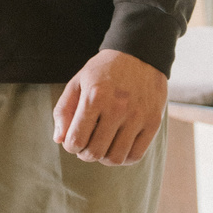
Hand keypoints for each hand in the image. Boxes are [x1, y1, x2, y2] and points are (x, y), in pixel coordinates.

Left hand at [53, 49, 166, 165]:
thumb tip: (59, 140)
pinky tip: (118, 146)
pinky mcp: (153, 122)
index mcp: (95, 97)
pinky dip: (123, 158)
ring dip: (104, 158)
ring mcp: (138, 116)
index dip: (71, 146)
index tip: (73, 140)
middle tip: (86, 145)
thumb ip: (64, 110)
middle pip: (95, 152)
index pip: (76, 140)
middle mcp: (118, 108)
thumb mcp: (78, 82)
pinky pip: (136, 155)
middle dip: (85, 154)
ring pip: (116, 158)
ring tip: (102, 146)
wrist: (140, 54)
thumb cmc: (104, 70)